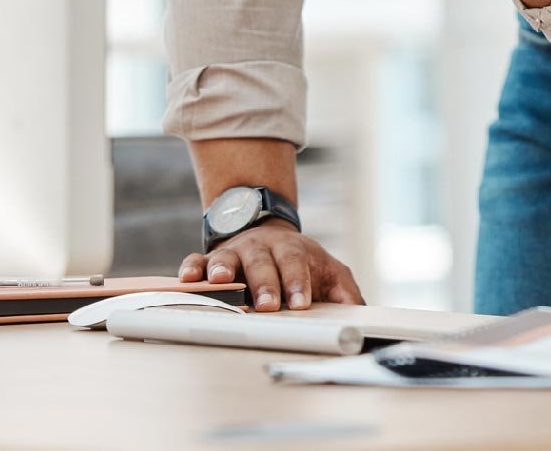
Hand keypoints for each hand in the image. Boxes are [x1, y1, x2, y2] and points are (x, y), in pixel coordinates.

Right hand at [180, 221, 364, 311]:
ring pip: (227, 258)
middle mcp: (262, 249)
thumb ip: (345, 292)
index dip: (298, 283)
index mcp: (292, 250)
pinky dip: (192, 268)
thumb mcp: (329, 272)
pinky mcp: (210, 260)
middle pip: (262, 263)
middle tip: (268, 305)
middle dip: (265, 284)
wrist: (270, 234)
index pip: (297, 264)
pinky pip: (197, 260)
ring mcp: (235, 253)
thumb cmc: (301, 262)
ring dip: (224, 269)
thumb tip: (361, 316)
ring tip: (221, 281)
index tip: (301, 304)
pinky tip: (189, 279)